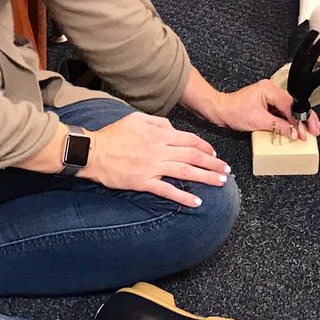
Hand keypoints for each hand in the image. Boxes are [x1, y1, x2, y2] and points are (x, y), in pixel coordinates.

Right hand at [82, 112, 230, 206]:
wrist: (92, 151)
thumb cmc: (113, 134)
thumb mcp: (136, 118)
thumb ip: (158, 122)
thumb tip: (174, 128)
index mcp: (159, 134)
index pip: (190, 140)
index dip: (206, 147)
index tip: (215, 154)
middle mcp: (159, 150)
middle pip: (193, 156)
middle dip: (213, 163)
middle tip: (227, 170)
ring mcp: (152, 167)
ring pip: (185, 172)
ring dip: (206, 177)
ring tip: (220, 182)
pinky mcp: (143, 182)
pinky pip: (167, 191)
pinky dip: (183, 196)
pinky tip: (196, 202)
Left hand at [211, 80, 319, 138]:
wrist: (220, 110)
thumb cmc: (234, 112)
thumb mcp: (258, 121)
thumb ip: (278, 127)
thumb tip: (294, 133)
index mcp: (269, 89)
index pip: (291, 105)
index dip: (299, 119)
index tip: (305, 131)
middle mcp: (271, 89)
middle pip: (294, 104)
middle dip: (306, 117)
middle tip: (316, 129)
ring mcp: (269, 95)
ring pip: (290, 107)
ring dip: (300, 119)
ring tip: (311, 129)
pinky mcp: (267, 102)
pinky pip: (282, 110)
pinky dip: (290, 119)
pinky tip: (297, 127)